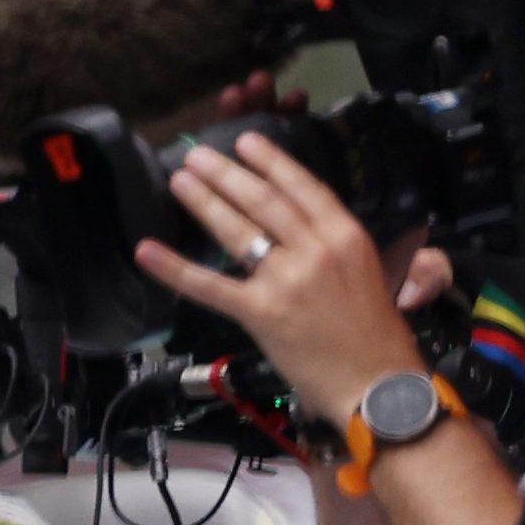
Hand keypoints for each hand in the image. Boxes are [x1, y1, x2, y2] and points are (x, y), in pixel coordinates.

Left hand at [133, 130, 429, 424]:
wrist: (377, 383)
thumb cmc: (378, 334)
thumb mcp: (375, 271)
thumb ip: (347, 244)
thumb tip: (322, 224)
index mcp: (346, 234)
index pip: (302, 187)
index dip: (271, 162)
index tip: (247, 141)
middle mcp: (315, 249)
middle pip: (263, 200)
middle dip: (227, 174)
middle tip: (196, 155)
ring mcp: (285, 279)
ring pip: (237, 230)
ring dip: (204, 201)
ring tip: (180, 179)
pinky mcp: (260, 312)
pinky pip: (208, 285)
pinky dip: (174, 267)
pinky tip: (146, 251)